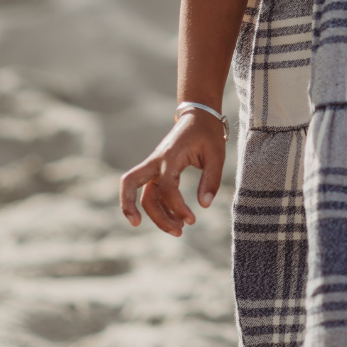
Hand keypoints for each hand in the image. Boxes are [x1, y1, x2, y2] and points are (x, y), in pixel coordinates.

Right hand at [119, 111, 225, 235]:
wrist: (199, 115)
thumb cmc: (207, 134)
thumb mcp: (216, 155)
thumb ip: (211, 180)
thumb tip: (204, 205)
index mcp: (169, 156)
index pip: (166, 187)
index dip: (177, 206)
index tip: (192, 220)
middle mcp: (156, 161)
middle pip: (130, 184)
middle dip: (131, 207)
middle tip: (143, 227)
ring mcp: (154, 166)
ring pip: (143, 194)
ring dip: (155, 215)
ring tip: (178, 231)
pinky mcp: (157, 171)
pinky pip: (151, 192)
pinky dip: (159, 208)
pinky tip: (174, 219)